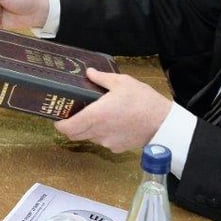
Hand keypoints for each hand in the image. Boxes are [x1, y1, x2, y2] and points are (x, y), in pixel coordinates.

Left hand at [54, 70, 171, 152]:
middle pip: (75, 135)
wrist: (163, 123)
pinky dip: (101, 134)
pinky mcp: (118, 147)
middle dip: (70, 127)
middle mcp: (98, 132)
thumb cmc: (143, 101)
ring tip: (94, 116)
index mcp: (95, 116)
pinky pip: (103, 141)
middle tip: (71, 115)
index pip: (67, 128)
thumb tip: (89, 73)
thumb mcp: (122, 82)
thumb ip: (101, 78)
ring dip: (86, 130)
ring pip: (89, 138)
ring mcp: (108, 142)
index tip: (58, 117)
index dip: (59, 124)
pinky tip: (111, 123)